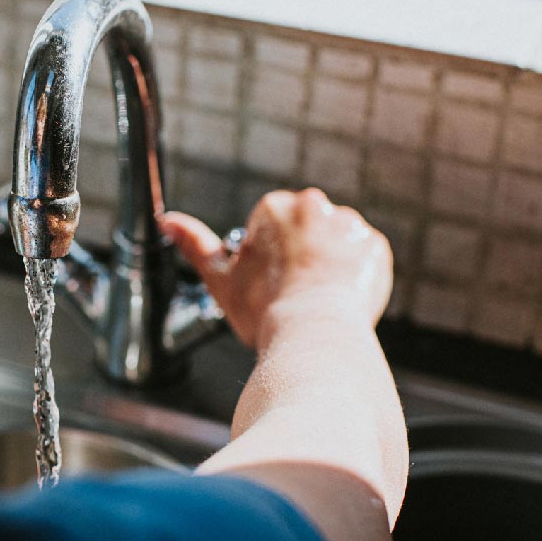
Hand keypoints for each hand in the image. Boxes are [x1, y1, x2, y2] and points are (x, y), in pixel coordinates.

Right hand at [160, 188, 391, 350]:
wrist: (313, 335)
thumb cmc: (264, 310)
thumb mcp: (219, 277)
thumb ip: (194, 243)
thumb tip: (166, 219)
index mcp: (274, 207)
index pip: (272, 227)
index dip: (269, 259)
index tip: (270, 284)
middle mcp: (314, 205)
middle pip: (305, 229)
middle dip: (301, 254)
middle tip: (292, 292)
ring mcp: (348, 225)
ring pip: (336, 241)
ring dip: (329, 262)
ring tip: (317, 298)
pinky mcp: (375, 247)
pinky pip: (364, 257)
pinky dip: (355, 275)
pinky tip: (340, 297)